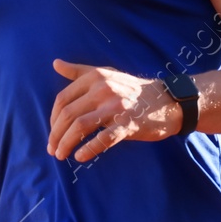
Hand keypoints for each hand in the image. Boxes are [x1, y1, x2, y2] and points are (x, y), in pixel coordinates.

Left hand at [48, 60, 182, 163]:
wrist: (168, 102)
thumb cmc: (133, 91)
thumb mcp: (107, 74)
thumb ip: (79, 71)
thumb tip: (55, 64)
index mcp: (95, 78)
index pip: (63, 99)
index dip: (53, 118)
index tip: (53, 132)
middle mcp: (103, 90)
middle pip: (68, 114)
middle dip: (56, 134)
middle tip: (52, 149)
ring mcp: (116, 107)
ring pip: (80, 126)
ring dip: (66, 143)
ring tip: (61, 155)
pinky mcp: (128, 124)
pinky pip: (103, 139)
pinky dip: (88, 149)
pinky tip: (80, 157)